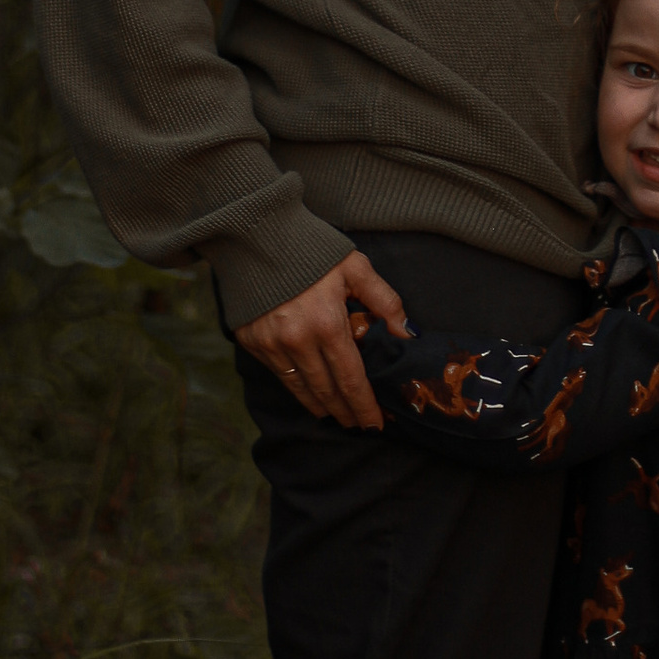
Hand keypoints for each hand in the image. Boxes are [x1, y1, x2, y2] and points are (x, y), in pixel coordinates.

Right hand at [237, 251, 408, 429]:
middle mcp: (297, 341)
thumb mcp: (355, 267)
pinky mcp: (251, 342)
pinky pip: (278, 373)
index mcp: (328, 324)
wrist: (256, 233)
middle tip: (359, 425)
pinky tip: (307, 392)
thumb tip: (407, 333)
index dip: (364, 405)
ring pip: (300, 388)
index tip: (376, 422)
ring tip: (335, 416)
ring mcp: (271, 344)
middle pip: (326, 390)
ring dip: (320, 406)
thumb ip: (384, 301)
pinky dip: (295, 386)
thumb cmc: (311, 249)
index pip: (351, 378)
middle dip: (345, 412)